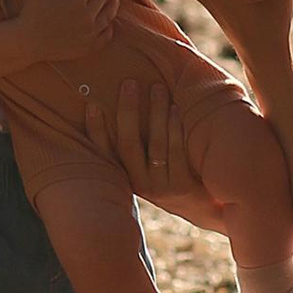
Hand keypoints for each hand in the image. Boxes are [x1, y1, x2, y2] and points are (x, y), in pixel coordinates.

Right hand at [16, 0, 118, 68]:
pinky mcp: (89, 47)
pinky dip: (109, 28)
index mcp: (75, 1)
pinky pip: (105, 36)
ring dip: (113, 5)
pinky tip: (109, 23)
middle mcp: (86, 17)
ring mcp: (90, 33)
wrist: (28, 44)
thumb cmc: (31, 15)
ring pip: (109, 15)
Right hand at [85, 78, 218, 233]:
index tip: (92, 105)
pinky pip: (177, 153)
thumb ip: (134, 149)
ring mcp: (161, 186)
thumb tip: (123, 105)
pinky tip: (175, 109)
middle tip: (129, 83)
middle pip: (128, 144)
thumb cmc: (169, 178)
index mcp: (126, 178)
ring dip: (155, 113)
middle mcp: (140, 184)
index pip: (104, 153)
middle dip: (128, 112)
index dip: (96, 131)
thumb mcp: (146, 170)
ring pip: (155, 145)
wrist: (200, 210)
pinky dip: (175, 129)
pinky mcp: (182, 186)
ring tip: (157, 88)